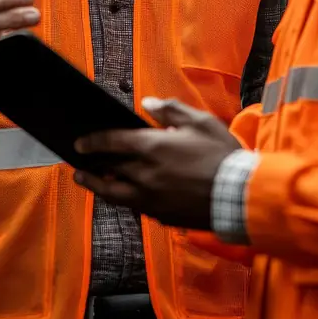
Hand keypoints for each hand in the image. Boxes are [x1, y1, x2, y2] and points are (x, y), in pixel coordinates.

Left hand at [74, 99, 241, 228]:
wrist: (237, 194)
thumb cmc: (221, 154)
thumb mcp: (200, 122)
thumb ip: (171, 110)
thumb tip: (147, 103)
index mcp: (152, 147)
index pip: (112, 142)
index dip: (93, 141)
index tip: (79, 142)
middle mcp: (144, 174)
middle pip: (108, 169)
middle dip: (91, 163)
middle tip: (80, 160)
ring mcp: (150, 198)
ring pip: (113, 193)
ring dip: (96, 185)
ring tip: (85, 179)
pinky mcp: (159, 215)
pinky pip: (133, 206)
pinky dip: (122, 198)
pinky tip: (120, 194)